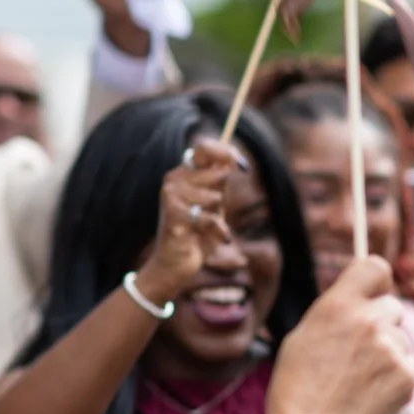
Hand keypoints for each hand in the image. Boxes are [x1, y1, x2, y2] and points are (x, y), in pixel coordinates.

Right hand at [133, 138, 240, 306]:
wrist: (175, 264)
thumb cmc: (197, 234)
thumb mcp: (213, 204)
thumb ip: (220, 181)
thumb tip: (233, 161)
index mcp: (183, 174)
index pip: (204, 148)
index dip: (226, 153)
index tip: (243, 167)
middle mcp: (174, 179)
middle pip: (216, 172)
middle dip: (225, 195)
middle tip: (214, 213)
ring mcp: (170, 195)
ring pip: (215, 197)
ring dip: (218, 217)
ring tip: (205, 229)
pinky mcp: (173, 214)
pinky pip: (210, 218)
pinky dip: (218, 232)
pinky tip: (216, 239)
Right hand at [266, 256, 413, 413]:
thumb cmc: (298, 389)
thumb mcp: (304, 336)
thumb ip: (336, 312)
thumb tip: (360, 299)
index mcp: (338, 305)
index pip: (376, 266)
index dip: (376, 280)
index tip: (373, 292)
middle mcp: (369, 320)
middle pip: (392, 306)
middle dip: (380, 324)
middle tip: (358, 352)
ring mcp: (392, 348)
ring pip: (400, 340)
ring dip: (388, 354)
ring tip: (359, 381)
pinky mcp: (408, 375)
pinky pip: (409, 365)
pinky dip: (397, 378)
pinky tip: (372, 395)